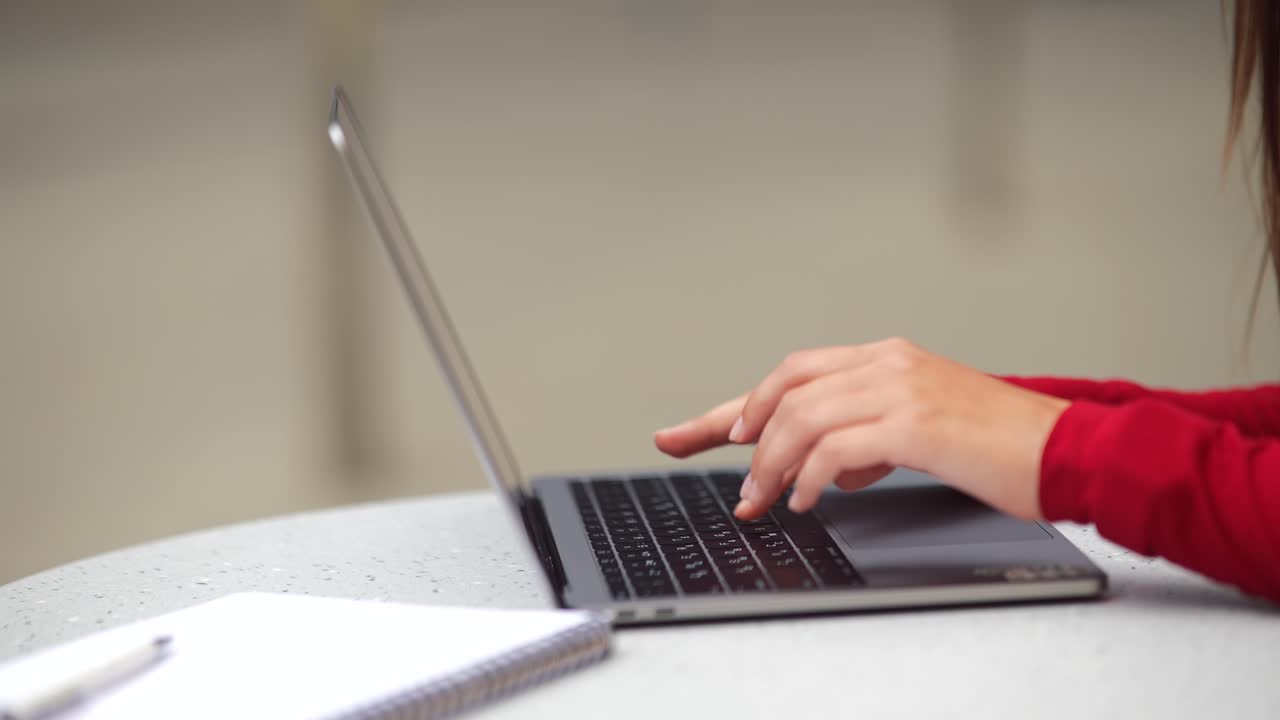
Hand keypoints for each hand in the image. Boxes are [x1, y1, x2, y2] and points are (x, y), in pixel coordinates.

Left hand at [653, 338, 1068, 521]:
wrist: (1065, 450)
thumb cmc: (997, 444)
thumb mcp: (919, 430)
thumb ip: (865, 439)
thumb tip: (825, 469)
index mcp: (882, 359)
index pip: (788, 376)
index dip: (728, 409)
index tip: (680, 434)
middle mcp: (883, 363)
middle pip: (783, 387)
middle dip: (737, 434)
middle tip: (735, 486)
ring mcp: (898, 387)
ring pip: (801, 417)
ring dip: (772, 467)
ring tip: (764, 504)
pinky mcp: (914, 423)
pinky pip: (835, 447)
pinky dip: (810, 477)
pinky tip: (810, 501)